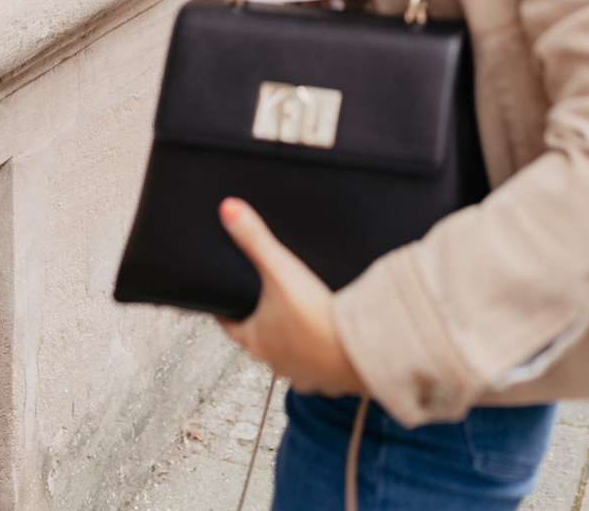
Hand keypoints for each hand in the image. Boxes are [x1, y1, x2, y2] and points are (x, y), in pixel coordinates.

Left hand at [217, 199, 362, 394]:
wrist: (360, 350)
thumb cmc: (316, 315)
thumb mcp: (281, 270)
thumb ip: (255, 239)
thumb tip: (227, 208)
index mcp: (256, 339)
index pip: (230, 324)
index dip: (228, 309)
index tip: (227, 299)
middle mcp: (274, 361)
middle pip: (261, 339)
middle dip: (264, 321)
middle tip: (269, 301)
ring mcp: (301, 373)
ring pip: (289, 354)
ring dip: (292, 339)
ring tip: (300, 318)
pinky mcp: (327, 380)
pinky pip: (317, 366)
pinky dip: (319, 353)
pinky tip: (328, 338)